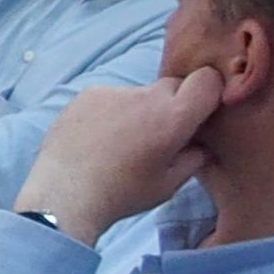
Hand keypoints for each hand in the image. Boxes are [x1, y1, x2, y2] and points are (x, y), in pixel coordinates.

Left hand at [11, 68, 224, 243]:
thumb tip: (201, 144)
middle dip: (174, 105)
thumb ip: (194, 157)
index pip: (207, 80)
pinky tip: (98, 138)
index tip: (199, 113)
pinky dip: (111, 112)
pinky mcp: (88, 93)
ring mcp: (114, 91)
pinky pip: (111, 97)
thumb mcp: (169, 184)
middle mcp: (146, 95)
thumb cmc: (122, 194)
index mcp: (173, 117)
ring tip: (121, 142)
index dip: (208, 92)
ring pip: (139, 94)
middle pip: (173, 86)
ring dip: (139, 110)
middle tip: (159, 135)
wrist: (65, 193)